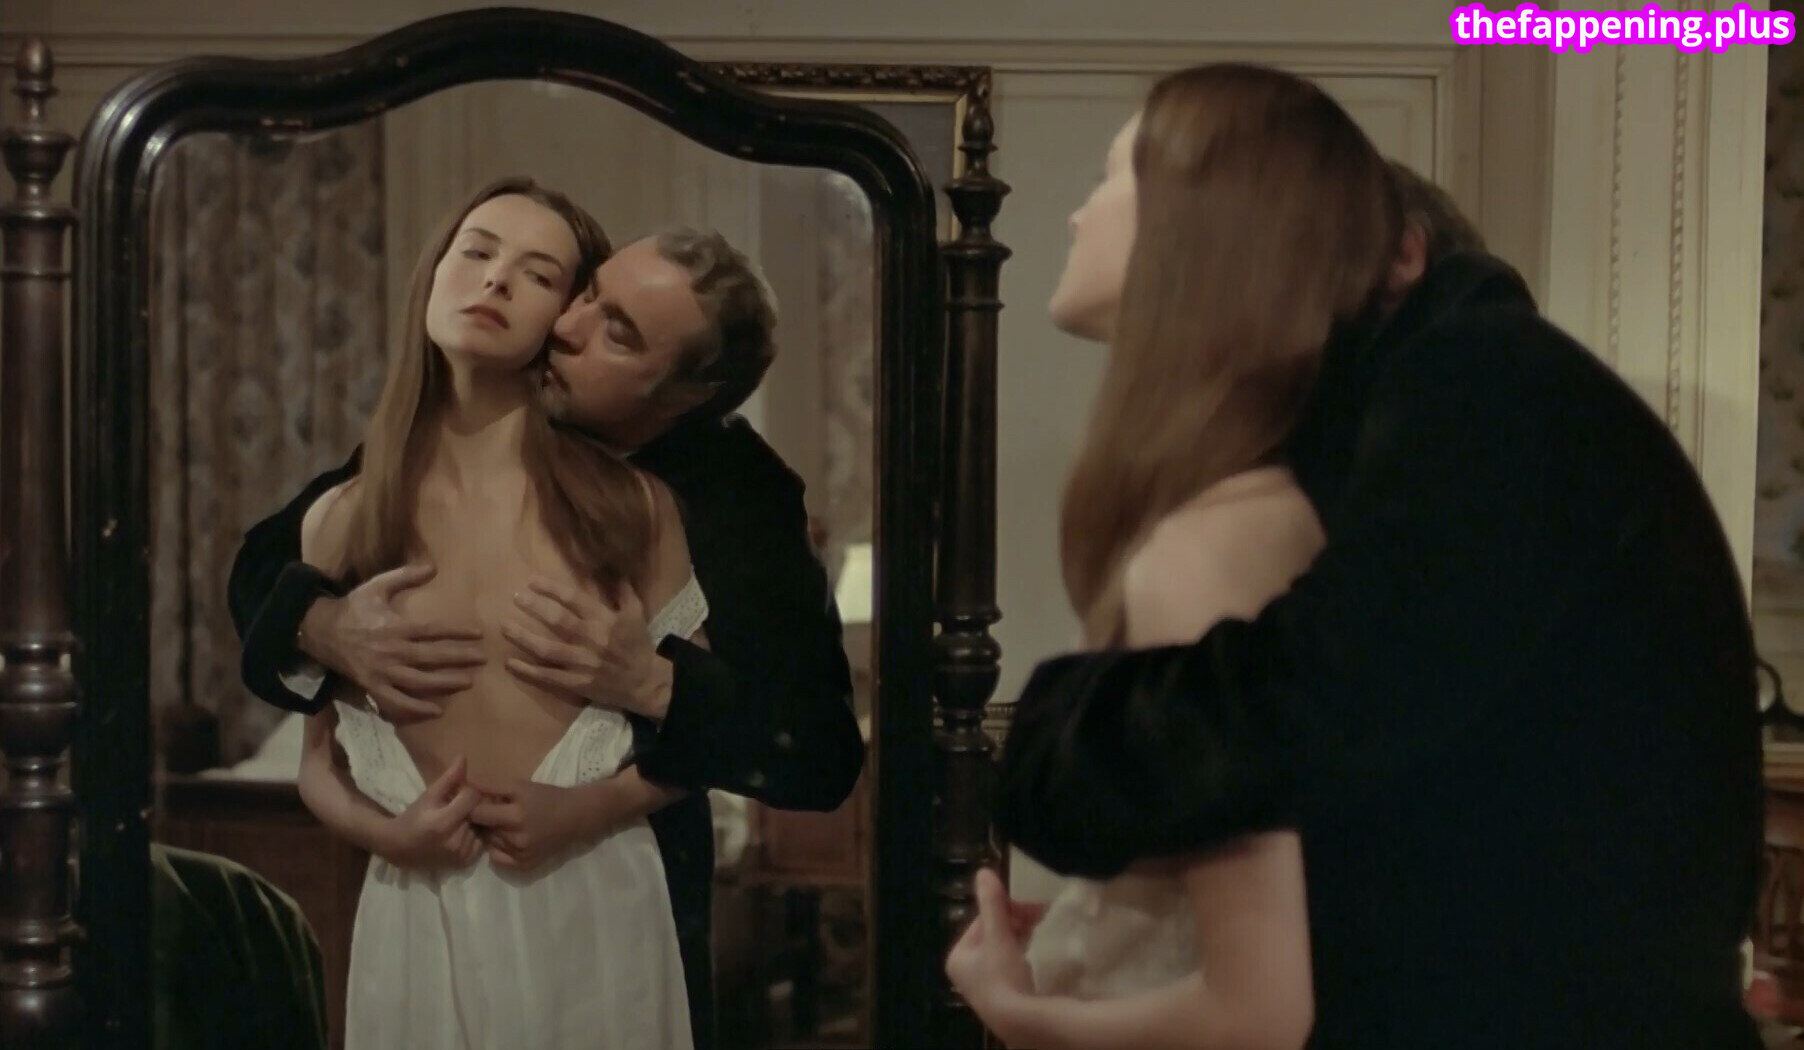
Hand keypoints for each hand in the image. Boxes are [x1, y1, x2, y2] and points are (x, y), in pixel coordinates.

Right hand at [301, 562, 484, 722]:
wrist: (320, 630)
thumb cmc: (353, 607)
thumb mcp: (377, 586)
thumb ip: (405, 577)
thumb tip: (434, 567)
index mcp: (395, 627)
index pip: (433, 630)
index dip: (457, 632)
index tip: (479, 634)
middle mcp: (392, 651)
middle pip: (431, 657)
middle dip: (459, 658)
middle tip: (483, 659)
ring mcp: (382, 672)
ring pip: (419, 681)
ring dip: (445, 683)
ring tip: (468, 682)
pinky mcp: (372, 687)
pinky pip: (396, 702)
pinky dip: (415, 709)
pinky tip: (436, 711)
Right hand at [378, 757, 483, 869]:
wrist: (399, 847)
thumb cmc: (414, 817)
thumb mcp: (429, 795)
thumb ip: (449, 778)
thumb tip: (464, 757)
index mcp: (443, 822)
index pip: (472, 797)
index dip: (467, 791)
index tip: (458, 793)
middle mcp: (455, 841)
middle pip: (477, 813)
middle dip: (470, 807)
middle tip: (456, 808)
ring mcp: (461, 855)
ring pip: (481, 828)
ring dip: (473, 822)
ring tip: (457, 821)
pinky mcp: (464, 863)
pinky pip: (480, 843)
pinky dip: (473, 836)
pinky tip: (460, 833)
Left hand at [468, 777, 595, 873]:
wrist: (576, 818)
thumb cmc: (547, 797)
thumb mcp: (520, 786)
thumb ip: (491, 787)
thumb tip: (464, 785)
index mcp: (517, 816)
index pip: (477, 814)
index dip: (472, 806)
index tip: (474, 802)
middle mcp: (517, 840)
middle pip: (482, 830)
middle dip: (482, 821)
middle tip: (490, 812)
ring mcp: (521, 856)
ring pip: (489, 844)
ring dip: (490, 834)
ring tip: (502, 823)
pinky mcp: (525, 866)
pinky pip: (497, 859)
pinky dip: (497, 849)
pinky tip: (507, 838)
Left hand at [502, 577, 671, 718]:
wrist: (645, 683)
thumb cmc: (638, 646)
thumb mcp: (636, 615)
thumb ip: (623, 591)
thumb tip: (612, 567)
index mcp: (604, 620)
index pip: (574, 600)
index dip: (551, 589)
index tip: (532, 581)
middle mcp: (591, 640)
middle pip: (557, 621)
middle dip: (534, 607)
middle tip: (515, 597)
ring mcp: (582, 663)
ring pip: (547, 649)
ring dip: (523, 637)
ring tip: (505, 626)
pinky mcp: (576, 683)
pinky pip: (548, 676)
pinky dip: (528, 670)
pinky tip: (510, 662)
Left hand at [945, 869, 1036, 1037]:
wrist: (1018, 1020)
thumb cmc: (1002, 976)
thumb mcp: (997, 936)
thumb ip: (992, 904)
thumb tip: (983, 872)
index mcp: (958, 956)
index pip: (982, 921)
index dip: (1005, 910)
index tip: (1030, 906)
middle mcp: (966, 971)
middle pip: (992, 934)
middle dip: (1015, 923)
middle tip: (1037, 916)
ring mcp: (984, 984)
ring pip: (1003, 948)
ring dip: (1020, 936)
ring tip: (1038, 930)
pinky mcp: (1002, 993)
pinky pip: (1011, 964)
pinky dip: (1022, 953)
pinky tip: (1035, 952)